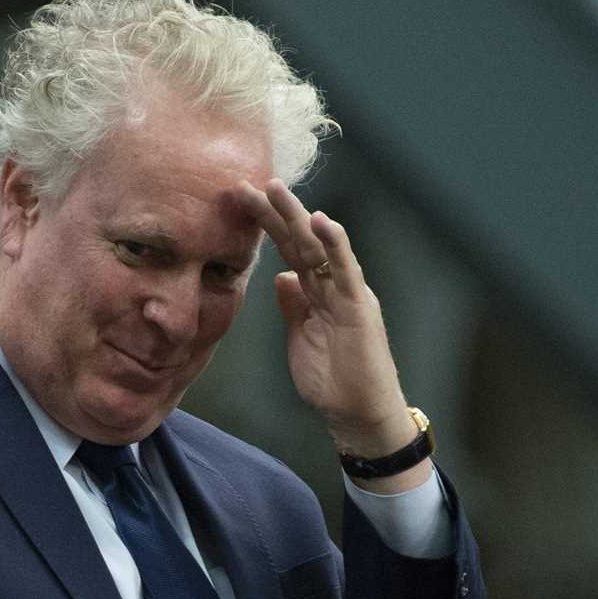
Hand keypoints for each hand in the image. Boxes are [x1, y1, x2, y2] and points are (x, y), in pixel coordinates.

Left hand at [237, 179, 428, 490]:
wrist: (358, 414)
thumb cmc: (334, 380)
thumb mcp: (302, 337)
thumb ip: (293, 306)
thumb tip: (281, 277)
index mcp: (316, 291)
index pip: (288, 250)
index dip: (265, 226)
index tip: (239, 203)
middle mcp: (332, 285)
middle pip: (299, 240)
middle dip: (273, 212)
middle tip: (245, 184)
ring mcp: (346, 292)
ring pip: (319, 246)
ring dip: (297, 216)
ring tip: (275, 188)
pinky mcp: (359, 306)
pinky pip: (346, 269)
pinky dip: (335, 244)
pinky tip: (321, 221)